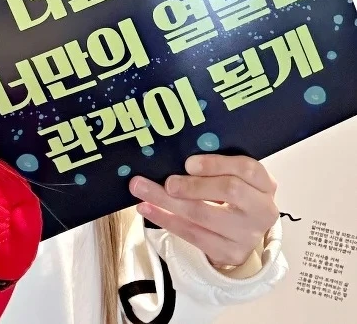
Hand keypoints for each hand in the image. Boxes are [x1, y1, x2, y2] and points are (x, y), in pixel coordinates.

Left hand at [130, 155, 278, 268]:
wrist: (244, 231)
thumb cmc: (234, 193)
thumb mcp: (234, 175)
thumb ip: (215, 165)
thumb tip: (175, 151)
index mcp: (264, 184)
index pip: (247, 169)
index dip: (216, 164)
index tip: (189, 163)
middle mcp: (261, 210)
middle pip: (228, 191)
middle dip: (192, 185)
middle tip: (165, 181)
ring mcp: (246, 235)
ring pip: (203, 215)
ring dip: (167, 201)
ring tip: (141, 189)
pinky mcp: (229, 252)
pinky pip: (192, 235)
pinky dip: (165, 219)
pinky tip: (147, 208)